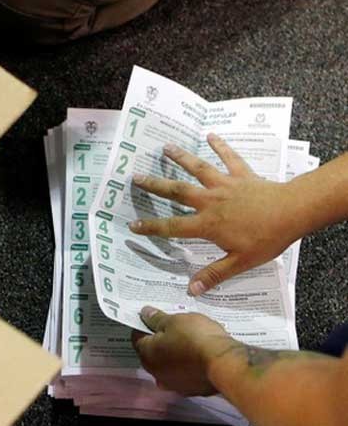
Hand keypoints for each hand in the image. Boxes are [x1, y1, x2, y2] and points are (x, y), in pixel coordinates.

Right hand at [127, 134, 301, 295]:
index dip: (151, 227)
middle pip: (177, 192)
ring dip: (181, 157)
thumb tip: (191, 290)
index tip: (132, 225)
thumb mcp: (240, 262)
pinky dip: (220, 146)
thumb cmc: (267, 238)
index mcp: (207, 224)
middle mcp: (210, 201)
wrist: (292, 212)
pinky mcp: (242, 175)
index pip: (172, 227)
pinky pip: (229, 158)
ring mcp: (225, 185)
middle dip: (155, 185)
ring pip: (198, 168)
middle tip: (135, 177)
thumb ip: (214, 274)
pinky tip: (210, 135)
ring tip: (165, 148)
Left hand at [131, 306, 232, 395]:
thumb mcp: (175, 321)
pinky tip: (199, 357)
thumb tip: (145, 313)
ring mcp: (173, 384)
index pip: (138, 337)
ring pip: (169, 365)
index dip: (145, 325)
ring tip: (189, 342)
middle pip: (153, 353)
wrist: (224, 363)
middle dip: (160, 341)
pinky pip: (186, 374)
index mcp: (146, 354)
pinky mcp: (192, 390)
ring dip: (174, 355)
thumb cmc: (195, 337)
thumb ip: (157, 318)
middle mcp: (155, 373)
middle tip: (174, 328)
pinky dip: (189, 366)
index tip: (155, 317)